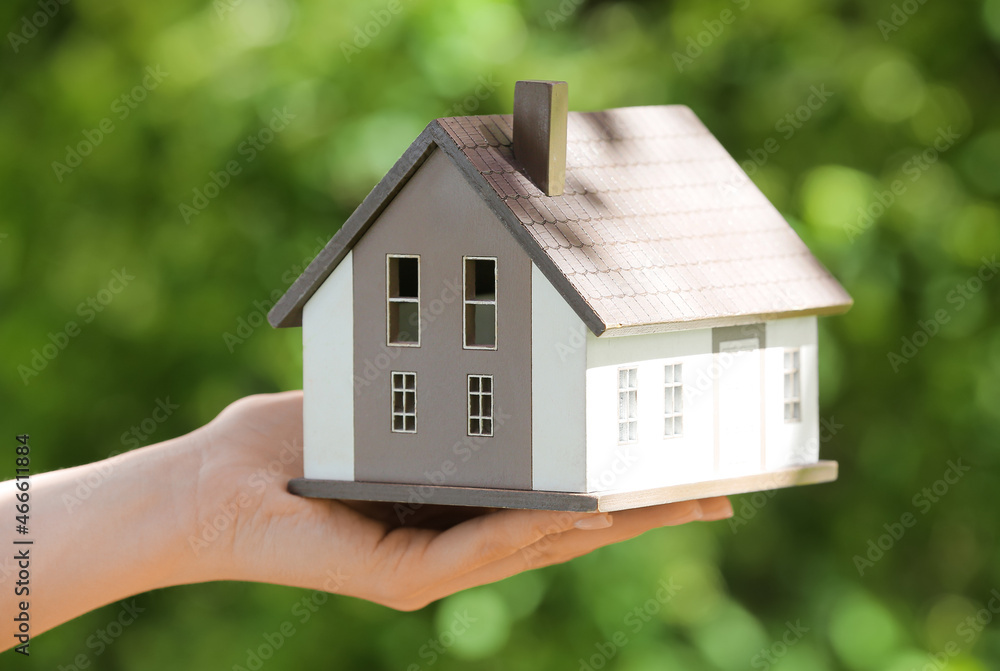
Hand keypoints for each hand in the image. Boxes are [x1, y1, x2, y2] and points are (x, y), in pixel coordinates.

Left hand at [192, 391, 733, 610]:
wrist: (209, 488)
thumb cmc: (288, 443)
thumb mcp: (381, 406)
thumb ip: (437, 399)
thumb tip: (494, 351)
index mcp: (459, 503)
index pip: (554, 498)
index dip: (619, 482)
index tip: (678, 460)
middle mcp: (456, 541)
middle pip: (568, 527)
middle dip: (644, 508)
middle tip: (719, 492)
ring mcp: (434, 565)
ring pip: (542, 543)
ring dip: (614, 522)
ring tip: (682, 502)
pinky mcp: (402, 578)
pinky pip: (482, 549)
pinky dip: (538, 526)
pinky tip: (590, 513)